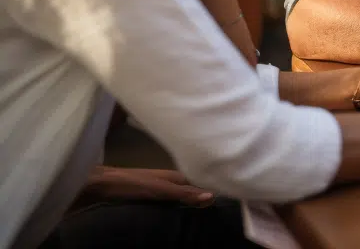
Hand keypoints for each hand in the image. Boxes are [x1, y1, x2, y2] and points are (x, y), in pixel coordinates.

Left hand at [77, 166, 213, 207]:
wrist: (97, 186)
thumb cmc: (131, 184)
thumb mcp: (159, 189)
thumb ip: (183, 193)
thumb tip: (213, 196)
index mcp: (174, 175)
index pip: (200, 182)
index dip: (213, 188)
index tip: (228, 196)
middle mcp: (168, 181)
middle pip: (190, 190)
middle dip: (202, 197)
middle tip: (218, 212)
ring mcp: (156, 189)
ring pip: (178, 197)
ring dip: (187, 205)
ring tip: (201, 217)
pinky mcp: (145, 198)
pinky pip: (166, 204)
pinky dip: (173, 210)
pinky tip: (175, 219)